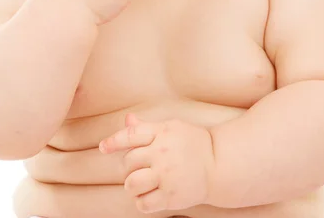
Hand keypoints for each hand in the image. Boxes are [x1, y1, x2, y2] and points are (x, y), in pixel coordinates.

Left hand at [99, 113, 216, 213]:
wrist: (219, 163)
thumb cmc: (193, 143)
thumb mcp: (171, 127)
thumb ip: (147, 127)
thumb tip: (127, 119)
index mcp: (161, 133)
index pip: (130, 135)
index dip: (113, 142)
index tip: (104, 148)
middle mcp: (162, 153)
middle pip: (128, 162)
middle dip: (129, 166)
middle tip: (140, 167)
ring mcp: (166, 176)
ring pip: (131, 184)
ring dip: (132, 185)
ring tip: (141, 183)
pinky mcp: (171, 196)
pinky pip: (143, 204)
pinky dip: (141, 202)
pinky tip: (148, 196)